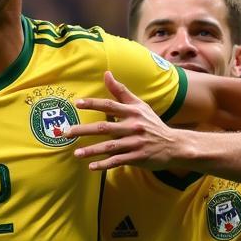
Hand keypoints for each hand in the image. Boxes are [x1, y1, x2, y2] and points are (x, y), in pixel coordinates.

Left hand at [65, 71, 184, 170]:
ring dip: (92, 150)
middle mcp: (133, 126)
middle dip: (84, 130)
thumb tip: (106, 73)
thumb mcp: (139, 106)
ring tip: (76, 153)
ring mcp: (135, 143)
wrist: (174, 145)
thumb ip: (121, 91)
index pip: (110, 105)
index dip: (93, 104)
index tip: (77, 103)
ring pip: (110, 146)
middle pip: (105, 127)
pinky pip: (118, 161)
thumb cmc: (152, 123)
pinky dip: (105, 164)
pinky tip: (91, 167)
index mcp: (133, 112)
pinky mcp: (137, 157)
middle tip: (66, 133)